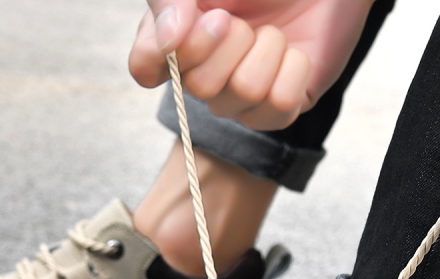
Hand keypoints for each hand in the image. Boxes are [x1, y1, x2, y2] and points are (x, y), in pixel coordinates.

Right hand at [129, 0, 373, 130]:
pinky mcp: (282, 107)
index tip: (196, 18)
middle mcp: (206, 74)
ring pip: (242, 95)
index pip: (145, 69)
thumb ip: (172, 0)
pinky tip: (295, 52)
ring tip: (274, 32)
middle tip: (243, 18)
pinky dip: (293, 69)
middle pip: (200, 87)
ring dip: (266, 49)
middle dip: (231, 40)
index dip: (161, 54)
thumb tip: (170, 40)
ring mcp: (243, 96)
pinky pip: (278, 107)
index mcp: (179, 38)